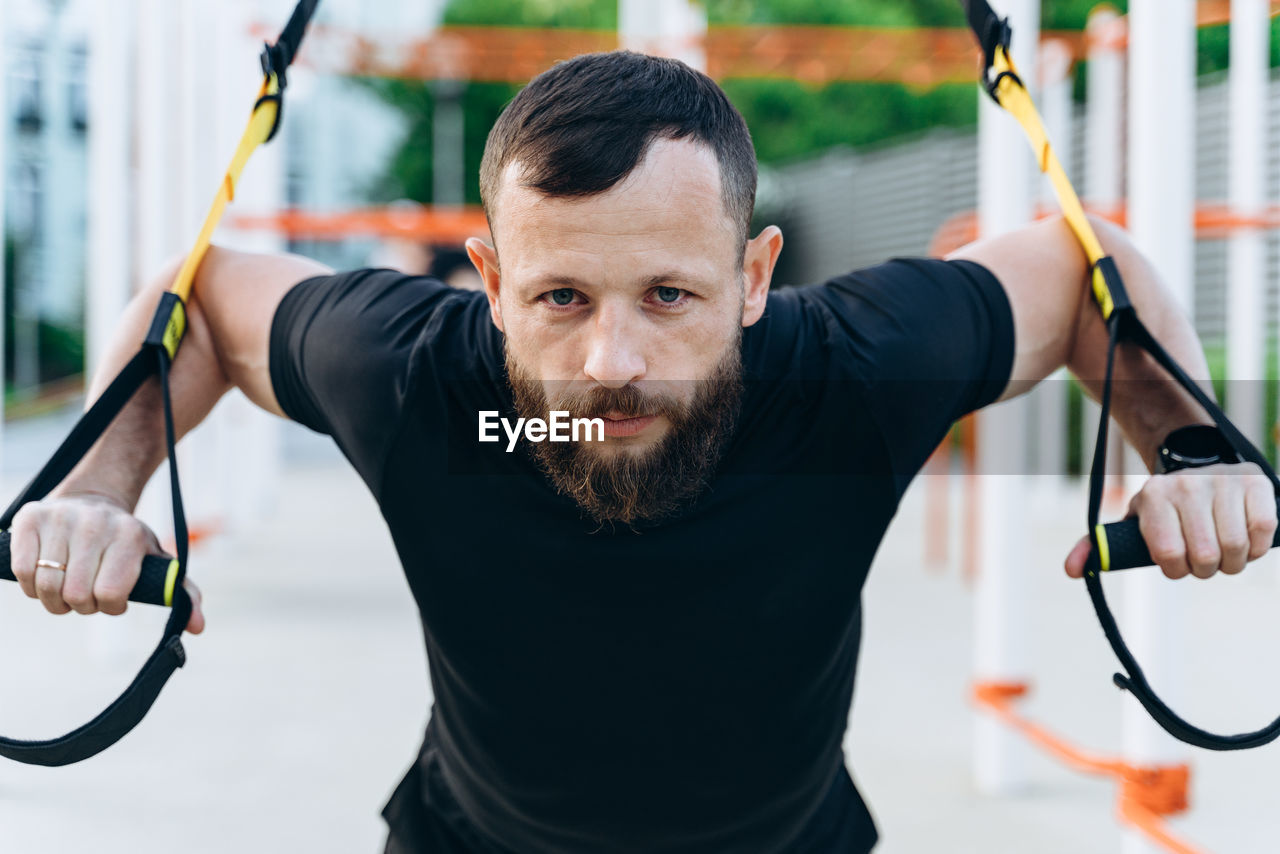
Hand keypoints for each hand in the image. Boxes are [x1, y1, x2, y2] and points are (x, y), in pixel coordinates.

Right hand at [9, 493, 204, 633]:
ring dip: (53, 601)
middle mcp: (95, 524)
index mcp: (130, 536)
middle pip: (75, 595)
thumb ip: (181, 594)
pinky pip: (21, 570)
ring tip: (65, 590)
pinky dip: (30, 586)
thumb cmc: (126, 543)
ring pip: (46, 586)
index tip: (112, 600)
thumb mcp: (157, 562)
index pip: (110, 594)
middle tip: (86, 597)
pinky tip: (43, 578)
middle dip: (81, 607)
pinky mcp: (29, 518)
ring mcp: (61, 519)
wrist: (91, 501)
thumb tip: (198, 628)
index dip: (109, 607)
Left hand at [1064, 463, 1277, 579]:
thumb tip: (1071, 571)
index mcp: (1153, 497)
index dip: (1176, 570)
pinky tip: (1244, 541)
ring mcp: (1223, 482)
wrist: (1196, 463)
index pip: (1169, 555)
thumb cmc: (1163, 508)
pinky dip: (1257, 548)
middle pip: (1206, 557)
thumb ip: (1098, 547)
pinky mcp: (1255, 483)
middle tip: (1202, 560)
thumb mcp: (1130, 522)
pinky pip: (1263, 531)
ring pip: (1236, 548)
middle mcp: (1187, 485)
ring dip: (1232, 563)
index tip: (1176, 563)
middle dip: (1205, 570)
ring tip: (1223, 554)